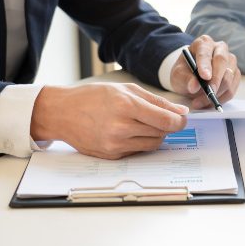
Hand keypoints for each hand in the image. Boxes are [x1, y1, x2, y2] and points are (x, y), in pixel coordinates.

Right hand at [30, 83, 187, 159]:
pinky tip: (128, 131)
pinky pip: (138, 151)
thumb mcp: (126, 90)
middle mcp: (121, 127)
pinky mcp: (112, 155)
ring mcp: (115, 144)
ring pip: (153, 144)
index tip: (182, 119)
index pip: (166, 121)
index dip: (179, 121)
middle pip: (162, 133)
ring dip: (155, 135)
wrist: (62, 113)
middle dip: (166, 126)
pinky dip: (140, 142)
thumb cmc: (93, 97)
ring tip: (142, 123)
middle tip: (159, 117)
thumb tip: (181, 112)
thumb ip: (157, 101)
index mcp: (126, 106)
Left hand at [170, 35, 240, 108]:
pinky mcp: (235, 73)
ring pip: (229, 77)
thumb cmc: (184, 72)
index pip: (205, 52)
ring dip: (217, 93)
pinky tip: (210, 102)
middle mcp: (220, 48)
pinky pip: (232, 88)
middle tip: (208, 94)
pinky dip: (222, 98)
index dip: (205, 64)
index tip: (204, 77)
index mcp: (204, 43)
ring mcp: (230, 60)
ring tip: (200, 102)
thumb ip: (185, 78)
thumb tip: (194, 86)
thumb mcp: (178, 74)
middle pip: (222, 62)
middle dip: (215, 80)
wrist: (191, 77)